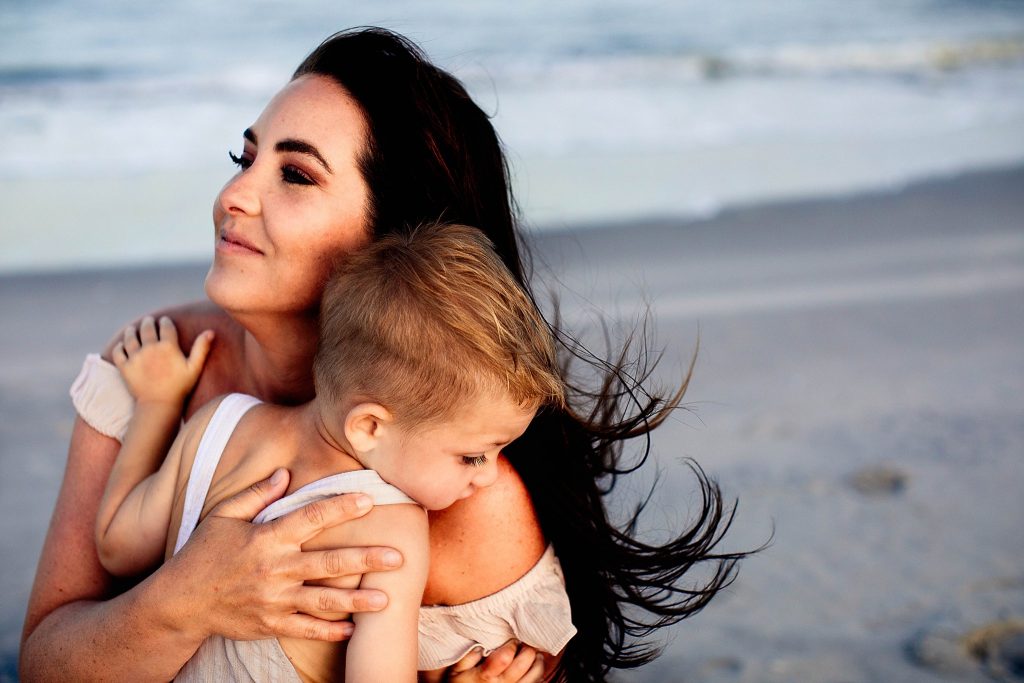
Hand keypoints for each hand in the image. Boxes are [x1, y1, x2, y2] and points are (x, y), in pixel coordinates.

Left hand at [112, 315, 212, 403]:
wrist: (159, 404)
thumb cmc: (180, 387)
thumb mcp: (194, 367)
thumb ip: (201, 348)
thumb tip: (211, 331)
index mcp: (168, 346)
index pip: (165, 326)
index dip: (165, 321)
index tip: (165, 320)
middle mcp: (150, 348)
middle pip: (147, 328)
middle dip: (148, 322)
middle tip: (149, 321)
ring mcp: (135, 357)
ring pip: (130, 337)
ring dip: (131, 330)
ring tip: (133, 329)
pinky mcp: (124, 367)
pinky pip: (118, 352)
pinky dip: (119, 346)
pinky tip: (122, 345)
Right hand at [163, 468, 403, 642]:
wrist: (178, 603)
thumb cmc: (203, 554)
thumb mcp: (223, 517)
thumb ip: (256, 494)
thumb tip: (286, 473)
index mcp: (267, 538)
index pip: (311, 518)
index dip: (341, 507)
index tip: (369, 499)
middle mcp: (275, 569)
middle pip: (329, 563)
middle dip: (366, 559)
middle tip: (398, 557)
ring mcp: (274, 600)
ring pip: (324, 601)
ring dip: (357, 600)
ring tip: (387, 599)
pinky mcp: (270, 624)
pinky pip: (306, 629)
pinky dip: (330, 631)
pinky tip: (353, 628)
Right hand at [446, 641, 546, 682]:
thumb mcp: (457, 670)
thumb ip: (466, 657)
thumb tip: (480, 647)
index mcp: (485, 676)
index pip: (504, 657)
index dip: (511, 645)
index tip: (512, 641)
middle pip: (523, 665)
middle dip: (527, 650)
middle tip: (526, 644)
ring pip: (534, 676)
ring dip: (537, 662)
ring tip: (534, 654)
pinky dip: (538, 675)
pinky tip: (534, 668)